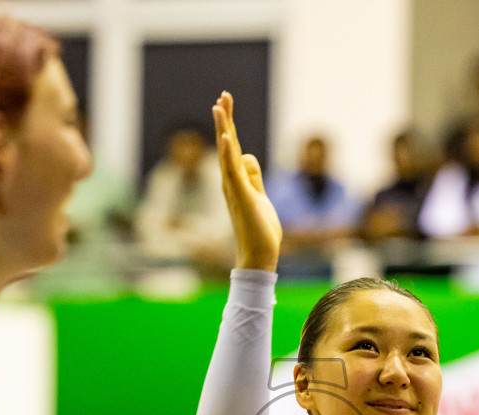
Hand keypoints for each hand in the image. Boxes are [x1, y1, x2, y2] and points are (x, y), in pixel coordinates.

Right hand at [213, 92, 280, 271]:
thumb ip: (253, 177)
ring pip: (226, 153)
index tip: (225, 102)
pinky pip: (232, 172)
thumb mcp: (259, 196)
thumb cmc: (259, 229)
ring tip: (219, 106)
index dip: (229, 124)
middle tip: (223, 96)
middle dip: (225, 118)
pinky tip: (227, 138)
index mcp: (236, 180)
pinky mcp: (241, 197)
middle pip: (226, 144)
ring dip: (223, 128)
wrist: (259, 255)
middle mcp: (230, 182)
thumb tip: (247, 157)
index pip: (232, 146)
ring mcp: (234, 188)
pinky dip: (228, 154)